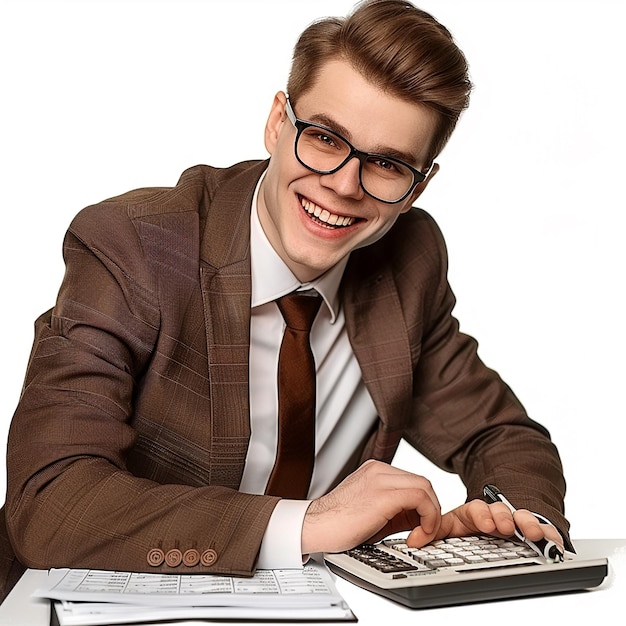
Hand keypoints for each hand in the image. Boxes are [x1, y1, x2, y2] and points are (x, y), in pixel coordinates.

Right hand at [301, 460, 440, 554]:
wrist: (314, 527)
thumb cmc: (336, 524)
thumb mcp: (371, 511)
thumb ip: (395, 509)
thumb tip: (419, 519)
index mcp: (375, 471)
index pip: (413, 481)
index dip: (424, 506)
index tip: (420, 527)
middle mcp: (379, 470)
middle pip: (423, 482)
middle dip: (431, 510)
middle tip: (424, 533)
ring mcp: (381, 479)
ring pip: (425, 487)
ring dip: (431, 515)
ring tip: (420, 536)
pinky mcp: (383, 495)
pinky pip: (420, 498)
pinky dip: (427, 518)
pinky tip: (415, 537)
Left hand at [407, 499, 563, 551]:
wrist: (494, 526)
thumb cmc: (472, 529)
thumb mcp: (450, 530)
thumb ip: (432, 533)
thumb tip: (412, 541)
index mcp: (475, 515)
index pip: (477, 510)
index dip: (481, 515)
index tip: (485, 523)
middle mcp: (497, 518)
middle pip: (502, 513)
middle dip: (504, 517)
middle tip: (505, 526)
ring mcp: (517, 525)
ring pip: (522, 519)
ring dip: (526, 523)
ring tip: (530, 532)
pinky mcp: (534, 534)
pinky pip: (544, 531)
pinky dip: (548, 535)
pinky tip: (551, 540)